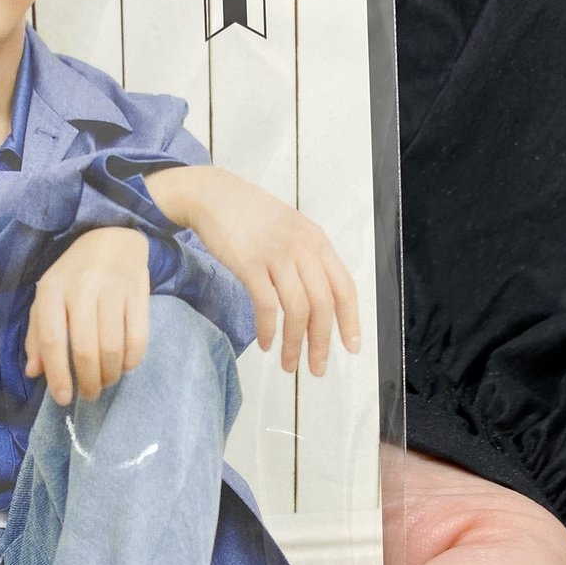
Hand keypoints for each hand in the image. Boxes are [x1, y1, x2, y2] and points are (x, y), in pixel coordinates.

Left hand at [25, 227, 149, 403]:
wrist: (112, 237)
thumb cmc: (74, 274)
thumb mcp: (48, 297)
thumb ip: (38, 334)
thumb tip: (34, 371)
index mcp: (52, 290)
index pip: (52, 339)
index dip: (57, 374)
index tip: (63, 398)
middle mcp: (81, 289)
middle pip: (84, 349)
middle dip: (87, 381)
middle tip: (89, 394)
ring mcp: (112, 290)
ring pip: (112, 347)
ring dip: (109, 375)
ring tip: (105, 382)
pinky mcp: (138, 294)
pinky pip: (138, 338)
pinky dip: (131, 361)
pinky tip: (124, 366)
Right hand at [146, 165, 360, 374]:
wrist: (214, 195)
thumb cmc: (250, 216)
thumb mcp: (290, 230)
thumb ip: (306, 258)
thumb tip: (317, 297)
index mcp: (318, 242)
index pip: (344, 288)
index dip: (350, 321)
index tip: (351, 348)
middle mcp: (303, 248)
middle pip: (323, 304)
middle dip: (322, 342)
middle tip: (317, 369)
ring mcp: (276, 255)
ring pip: (297, 309)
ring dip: (295, 343)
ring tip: (289, 365)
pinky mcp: (249, 263)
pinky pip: (266, 305)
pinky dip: (268, 329)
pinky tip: (266, 344)